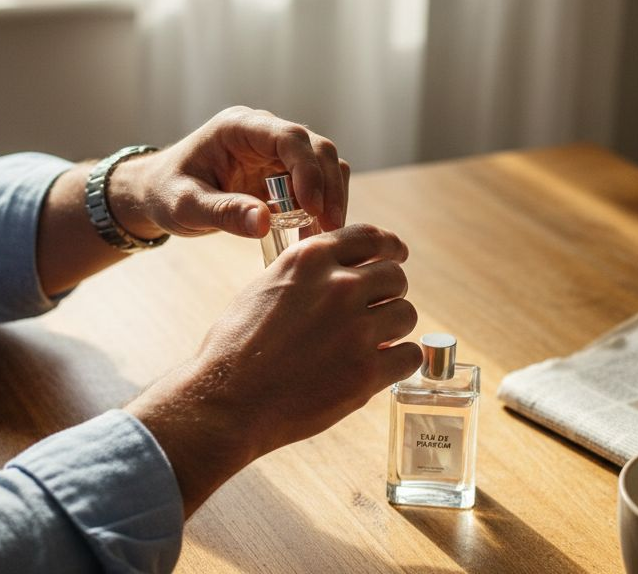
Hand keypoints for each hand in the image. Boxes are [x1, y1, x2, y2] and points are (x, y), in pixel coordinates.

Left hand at [111, 106, 349, 239]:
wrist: (157, 193)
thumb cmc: (164, 193)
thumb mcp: (184, 206)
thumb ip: (222, 212)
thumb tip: (264, 223)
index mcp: (237, 128)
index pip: (289, 137)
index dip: (308, 170)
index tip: (313, 208)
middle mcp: (262, 132)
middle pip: (316, 148)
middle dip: (328, 187)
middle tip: (330, 228)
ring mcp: (275, 151)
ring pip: (323, 165)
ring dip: (331, 197)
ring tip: (323, 235)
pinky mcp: (281, 171)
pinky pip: (314, 184)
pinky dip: (321, 207)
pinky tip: (313, 235)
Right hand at [126, 224, 421, 515]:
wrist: (227, 400)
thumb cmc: (237, 347)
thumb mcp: (265, 286)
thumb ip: (307, 274)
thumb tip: (342, 274)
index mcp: (310, 258)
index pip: (371, 237)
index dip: (389, 248)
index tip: (396, 256)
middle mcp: (339, 286)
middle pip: (395, 276)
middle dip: (389, 294)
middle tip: (376, 313)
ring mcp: (356, 329)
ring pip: (406, 314)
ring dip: (393, 329)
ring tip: (372, 344)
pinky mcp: (367, 371)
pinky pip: (410, 356)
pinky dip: (398, 362)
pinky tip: (380, 367)